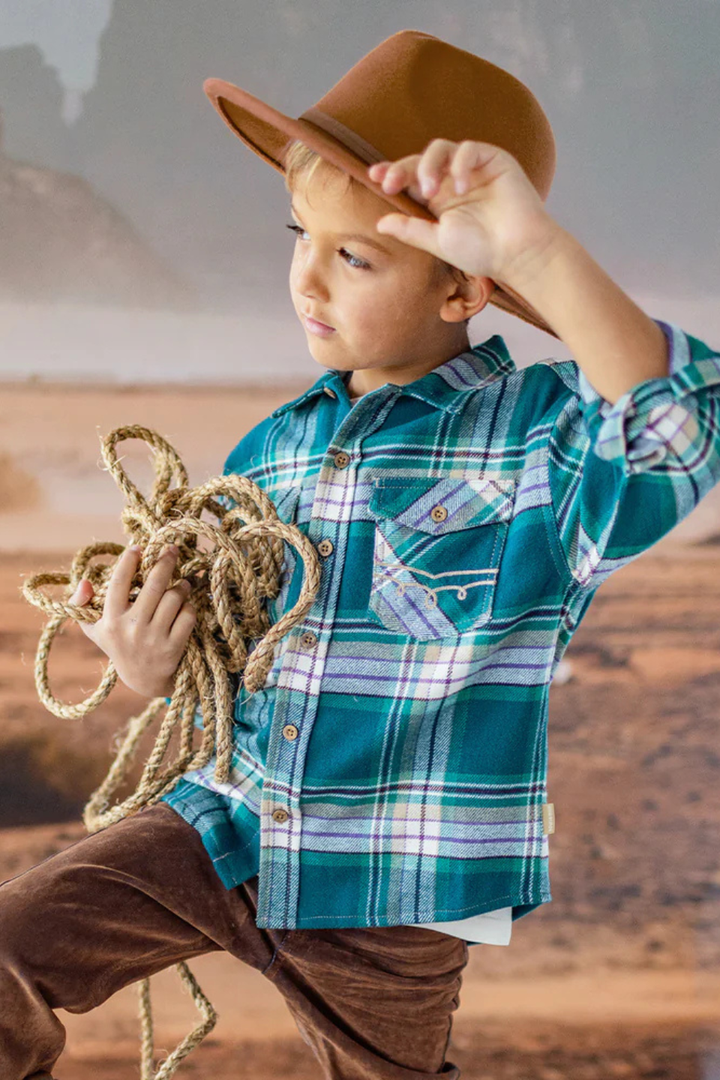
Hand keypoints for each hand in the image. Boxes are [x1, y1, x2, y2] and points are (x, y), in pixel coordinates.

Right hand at [69, 544, 196, 698]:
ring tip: (182, 584)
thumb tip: (85, 581)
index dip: (129, 561)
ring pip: (174, 598)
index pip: (119, 582)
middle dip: (165, 562)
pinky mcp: (174, 646)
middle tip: (172, 549)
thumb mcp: (95, 628)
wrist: (143, 679)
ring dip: (182, 586)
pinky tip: (186, 605)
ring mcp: (154, 638)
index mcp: (111, 620)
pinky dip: (189, 606)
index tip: (138, 547)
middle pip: (153, 585)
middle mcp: (132, 628)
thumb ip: (82, 604)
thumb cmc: (119, 645)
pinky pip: (187, 615)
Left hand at [367, 139, 561, 286]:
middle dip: (402, 169)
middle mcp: (453, 181)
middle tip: (391, 184)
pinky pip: (469, 149)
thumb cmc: (482, 251)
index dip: (392, 174)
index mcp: (438, 200)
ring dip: (428, 166)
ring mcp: (472, 169)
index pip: (410, 180)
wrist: (518, 252)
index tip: (374, 177)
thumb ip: (410, 230)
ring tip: (428, 191)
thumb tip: (378, 223)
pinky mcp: (494, 160)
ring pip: (441, 149)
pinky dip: (460, 165)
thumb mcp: (438, 241)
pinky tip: (461, 188)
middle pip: (420, 161)